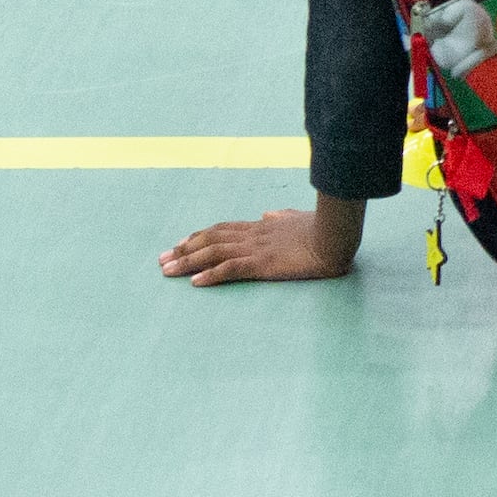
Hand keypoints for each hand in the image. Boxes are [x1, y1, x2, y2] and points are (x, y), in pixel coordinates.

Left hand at [160, 207, 353, 287]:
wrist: (335, 237)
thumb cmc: (321, 228)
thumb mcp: (297, 218)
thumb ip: (280, 216)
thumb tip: (267, 213)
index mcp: (260, 226)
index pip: (221, 229)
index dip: (198, 236)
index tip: (179, 244)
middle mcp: (252, 234)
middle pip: (209, 240)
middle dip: (183, 250)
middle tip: (161, 260)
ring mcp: (256, 248)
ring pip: (213, 253)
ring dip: (187, 261)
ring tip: (167, 271)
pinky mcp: (263, 263)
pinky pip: (231, 269)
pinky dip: (211, 275)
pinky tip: (195, 282)